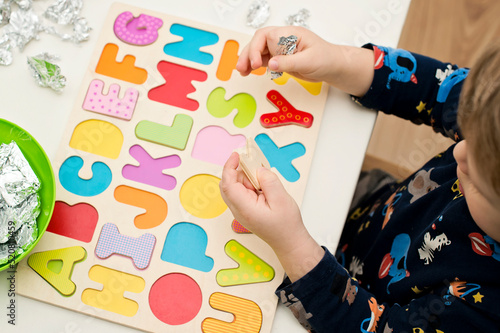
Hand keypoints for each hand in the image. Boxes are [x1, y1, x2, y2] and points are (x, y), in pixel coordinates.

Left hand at [220, 152, 323, 281]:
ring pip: (236, 186)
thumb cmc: (286, 225)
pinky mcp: (246, 209)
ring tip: (265, 181)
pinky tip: (263, 186)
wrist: (289, 241)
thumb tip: (259, 169)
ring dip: (248, 178)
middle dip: (240, 171)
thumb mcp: (281, 199)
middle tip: (256, 165)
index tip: (236, 155)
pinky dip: (251, 184)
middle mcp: (238, 210)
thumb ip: (269, 181)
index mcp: (244, 208)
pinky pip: (243, 192)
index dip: (229, 167)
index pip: (228, 184)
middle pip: (229, 184)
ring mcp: (241, 210)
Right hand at [236, 26, 374, 96]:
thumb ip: (289, 62)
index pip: (266, 36)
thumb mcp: (308, 61)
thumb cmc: (325, 59)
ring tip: (241, 71)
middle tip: (242, 68)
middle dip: (248, 54)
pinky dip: (254, 65)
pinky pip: (263, 60)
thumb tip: (271, 63)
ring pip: (258, 51)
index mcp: (290, 34)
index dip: (257, 48)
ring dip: (248, 60)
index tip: (257, 63)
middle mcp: (283, 39)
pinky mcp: (280, 59)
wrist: (333, 66)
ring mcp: (280, 49)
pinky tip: (248, 72)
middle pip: (258, 42)